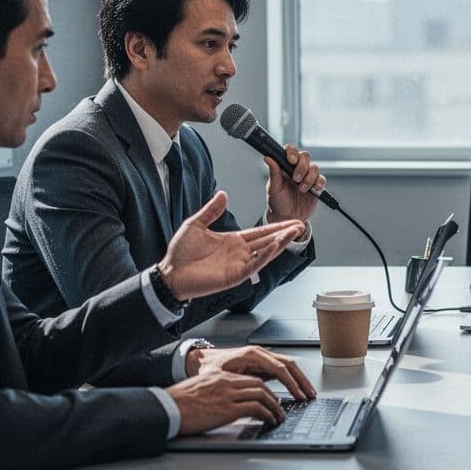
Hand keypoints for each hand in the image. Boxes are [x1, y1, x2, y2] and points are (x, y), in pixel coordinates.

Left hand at [157, 191, 303, 300]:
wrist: (169, 272)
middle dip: (285, 233)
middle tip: (301, 225)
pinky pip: (254, 265)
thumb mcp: (195, 224)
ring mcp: (238, 264)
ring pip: (265, 252)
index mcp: (232, 241)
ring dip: (281, 242)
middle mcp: (239, 253)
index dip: (276, 226)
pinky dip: (265, 256)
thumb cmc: (179, 253)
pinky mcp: (234, 275)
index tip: (290, 221)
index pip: (260, 232)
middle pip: (268, 241)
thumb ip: (211, 210)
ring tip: (294, 232)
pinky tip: (275, 247)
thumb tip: (222, 193)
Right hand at [167, 371, 285, 433]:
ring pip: (262, 395)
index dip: (262, 389)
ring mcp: (228, 395)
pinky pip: (256, 408)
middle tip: (279, 408)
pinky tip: (269, 421)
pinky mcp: (228, 409)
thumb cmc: (176, 404)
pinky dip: (267, 415)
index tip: (269, 398)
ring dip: (274, 407)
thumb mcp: (198, 391)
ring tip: (278, 417)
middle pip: (259, 385)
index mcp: (218, 377)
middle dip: (273, 397)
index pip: (248, 379)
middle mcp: (226, 382)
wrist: (165, 409)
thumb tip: (223, 404)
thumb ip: (214, 393)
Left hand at [185, 344, 316, 400]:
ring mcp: (262, 359)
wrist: (200, 360)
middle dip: (301, 380)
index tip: (298, 394)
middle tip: (310, 395)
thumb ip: (239, 384)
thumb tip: (255, 394)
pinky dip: (292, 380)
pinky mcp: (262, 365)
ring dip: (299, 380)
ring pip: (288, 367)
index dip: (291, 382)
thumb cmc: (208, 367)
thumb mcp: (220, 377)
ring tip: (307, 393)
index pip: (279, 368)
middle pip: (289, 365)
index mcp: (252, 354)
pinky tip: (296, 390)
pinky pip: (282, 371)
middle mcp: (260, 354)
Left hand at [265, 144, 325, 225]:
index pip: (290, 151)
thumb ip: (273, 173)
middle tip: (295, 179)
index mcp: (285, 166)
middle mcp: (297, 169)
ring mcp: (307, 177)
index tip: (291, 160)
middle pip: (305, 156)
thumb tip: (267, 158)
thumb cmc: (278, 202)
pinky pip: (322, 179)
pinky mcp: (316, 186)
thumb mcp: (273, 189)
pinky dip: (318, 183)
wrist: (287, 217)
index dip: (292, 152)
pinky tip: (312, 190)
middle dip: (302, 167)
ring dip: (308, 178)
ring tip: (301, 189)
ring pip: (314, 168)